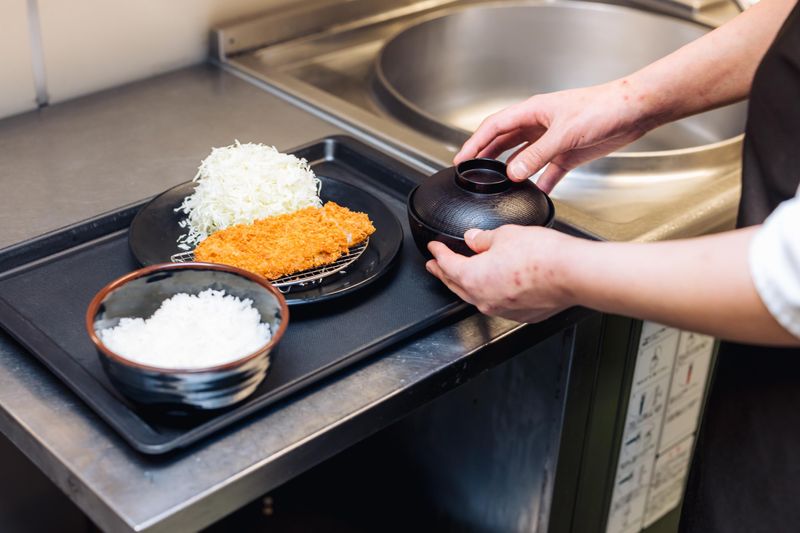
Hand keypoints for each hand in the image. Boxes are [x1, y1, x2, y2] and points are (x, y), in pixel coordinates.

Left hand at [425, 225, 577, 322]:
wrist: (572, 274)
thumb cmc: (542, 256)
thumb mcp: (505, 235)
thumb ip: (483, 238)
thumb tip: (474, 239)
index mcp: (473, 277)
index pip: (447, 264)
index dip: (438, 253)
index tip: (434, 248)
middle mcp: (484, 299)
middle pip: (456, 285)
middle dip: (443, 273)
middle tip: (434, 266)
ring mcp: (502, 310)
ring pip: (475, 297)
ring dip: (465, 285)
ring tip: (462, 275)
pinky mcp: (521, 314)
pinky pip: (497, 303)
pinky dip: (491, 292)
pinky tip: (495, 283)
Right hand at [454, 80, 657, 192]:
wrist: (634, 111)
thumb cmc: (603, 108)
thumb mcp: (565, 133)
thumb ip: (536, 155)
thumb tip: (512, 173)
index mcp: (533, 111)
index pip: (495, 126)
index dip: (475, 142)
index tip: (461, 158)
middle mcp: (540, 125)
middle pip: (505, 141)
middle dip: (486, 156)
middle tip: (471, 171)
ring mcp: (553, 140)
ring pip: (524, 157)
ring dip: (511, 170)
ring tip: (497, 185)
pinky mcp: (568, 153)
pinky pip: (547, 171)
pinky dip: (539, 182)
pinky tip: (534, 192)